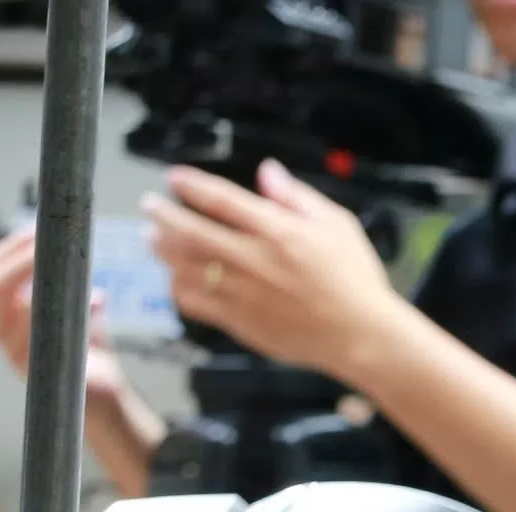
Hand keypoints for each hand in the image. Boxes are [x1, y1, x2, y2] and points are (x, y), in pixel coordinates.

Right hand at [0, 229, 129, 404]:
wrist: (102, 394)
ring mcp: (14, 349)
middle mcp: (5, 329)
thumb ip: (77, 293)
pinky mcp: (30, 367)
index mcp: (10, 312)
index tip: (35, 232)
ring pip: (9, 306)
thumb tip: (87, 273)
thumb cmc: (86, 353)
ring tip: (56, 265)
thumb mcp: (80, 315)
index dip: (12, 249)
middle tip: (44, 244)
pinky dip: (48, 314)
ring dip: (31, 280)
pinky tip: (72, 302)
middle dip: (19, 258)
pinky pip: (30, 334)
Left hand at [145, 161, 407, 381]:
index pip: (222, 200)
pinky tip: (175, 279)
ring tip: (154, 239)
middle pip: (191, 231)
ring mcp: (245, 293)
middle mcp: (256, 261)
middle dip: (163, 215)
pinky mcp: (241, 322)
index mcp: (280, 233)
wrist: (364, 336)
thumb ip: (298, 197)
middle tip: (151, 206)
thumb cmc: (356, 282)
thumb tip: (268, 172)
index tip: (176, 178)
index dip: (192, 185)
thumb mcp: (339, 225)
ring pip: (185, 267)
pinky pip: (195, 303)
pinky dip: (178, 288)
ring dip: (163, 250)